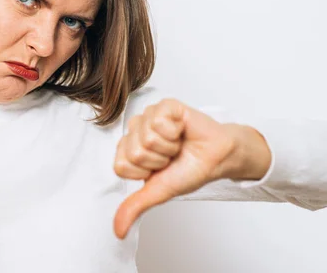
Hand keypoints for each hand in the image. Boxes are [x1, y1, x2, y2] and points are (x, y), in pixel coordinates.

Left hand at [112, 98, 269, 238]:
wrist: (218, 157)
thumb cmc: (189, 170)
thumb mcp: (159, 192)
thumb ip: (135, 207)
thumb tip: (118, 231)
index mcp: (128, 151)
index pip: (121, 165)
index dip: (144, 172)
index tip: (159, 169)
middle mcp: (135, 131)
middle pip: (134, 152)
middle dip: (158, 159)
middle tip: (171, 156)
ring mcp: (148, 116)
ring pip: (147, 137)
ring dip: (169, 146)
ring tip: (177, 144)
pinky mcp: (165, 105)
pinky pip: (160, 121)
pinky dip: (175, 131)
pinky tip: (181, 130)